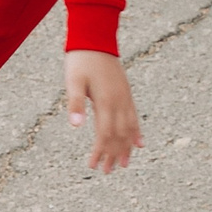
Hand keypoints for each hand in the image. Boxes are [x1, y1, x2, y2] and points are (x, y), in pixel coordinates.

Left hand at [64, 50, 142, 172]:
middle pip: (118, 135)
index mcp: (106, 101)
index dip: (100, 151)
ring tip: (125, 164)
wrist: (95, 39)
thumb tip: (76, 126)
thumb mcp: (73, 81)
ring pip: (129, 128)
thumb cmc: (81, 60)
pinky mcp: (126, 93)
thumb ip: (75, 103)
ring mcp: (125, 98)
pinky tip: (139, 143)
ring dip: (126, 147)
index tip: (93, 166)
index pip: (104, 134)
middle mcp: (119, 102)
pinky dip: (137, 132)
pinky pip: (135, 117)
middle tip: (108, 171)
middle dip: (114, 154)